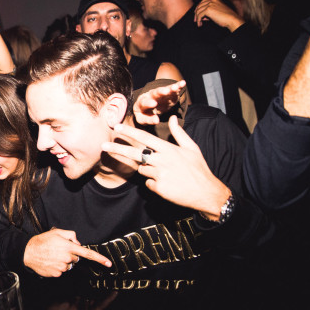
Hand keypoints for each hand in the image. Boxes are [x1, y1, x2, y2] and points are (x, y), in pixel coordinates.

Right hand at [23, 228, 111, 277]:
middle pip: (76, 259)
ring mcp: (62, 267)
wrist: (28, 252)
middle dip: (70, 255)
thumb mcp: (56, 232)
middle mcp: (66, 257)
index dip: (99, 259)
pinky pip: (62, 271)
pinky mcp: (56, 274)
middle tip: (58, 250)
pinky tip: (50, 261)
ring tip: (52, 255)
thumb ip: (71, 235)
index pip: (87, 254)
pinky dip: (57, 267)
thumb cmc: (42, 241)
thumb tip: (78, 243)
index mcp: (68, 247)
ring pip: (69, 265)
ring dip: (63, 261)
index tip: (108, 264)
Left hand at [102, 116, 230, 219]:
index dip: (129, 132)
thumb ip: (179, 133)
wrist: (206, 192)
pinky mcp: (158, 187)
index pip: (145, 137)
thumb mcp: (192, 148)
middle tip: (103, 145)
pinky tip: (167, 185)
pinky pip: (148, 183)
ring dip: (148, 170)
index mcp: (169, 149)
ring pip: (142, 169)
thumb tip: (172, 117)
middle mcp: (162, 160)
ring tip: (166, 174)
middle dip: (117, 148)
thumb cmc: (198, 169)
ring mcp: (159, 174)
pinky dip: (154, 184)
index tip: (117, 127)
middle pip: (134, 153)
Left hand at [133, 80, 186, 125]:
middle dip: (160, 92)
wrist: (150, 107)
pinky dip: (177, 86)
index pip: (143, 102)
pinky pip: (172, 88)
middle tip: (165, 91)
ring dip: (170, 88)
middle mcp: (150, 95)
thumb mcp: (143, 119)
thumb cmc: (145, 114)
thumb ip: (149, 120)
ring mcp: (159, 93)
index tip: (154, 104)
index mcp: (141, 102)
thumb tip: (156, 121)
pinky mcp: (167, 92)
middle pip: (154, 93)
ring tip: (175, 87)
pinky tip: (182, 83)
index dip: (148, 103)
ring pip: (164, 90)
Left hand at [194, 0, 243, 31]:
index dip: (199, 7)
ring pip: (199, 10)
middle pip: (199, 5)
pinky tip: (200, 24)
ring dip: (197, 18)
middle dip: (196, 12)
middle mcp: (212, 0)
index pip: (203, 1)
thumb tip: (203, 17)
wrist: (232, 19)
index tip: (197, 13)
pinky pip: (199, 15)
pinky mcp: (208, 10)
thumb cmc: (226, 18)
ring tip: (198, 23)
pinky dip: (198, 20)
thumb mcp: (218, 12)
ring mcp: (210, 4)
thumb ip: (210, 12)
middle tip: (195, 19)